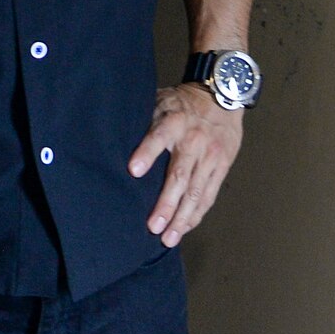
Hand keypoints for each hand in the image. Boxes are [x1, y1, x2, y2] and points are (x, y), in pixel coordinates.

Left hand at [128, 82, 243, 247]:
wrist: (222, 96)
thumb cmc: (182, 102)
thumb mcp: (160, 101)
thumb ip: (143, 119)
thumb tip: (112, 133)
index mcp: (173, 122)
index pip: (157, 137)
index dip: (146, 153)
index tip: (133, 170)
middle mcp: (193, 141)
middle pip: (179, 176)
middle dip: (166, 204)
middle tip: (152, 226)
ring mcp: (209, 156)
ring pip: (196, 192)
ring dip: (182, 218)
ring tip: (168, 237)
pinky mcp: (221, 166)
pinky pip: (208, 195)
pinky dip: (197, 213)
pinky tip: (185, 228)